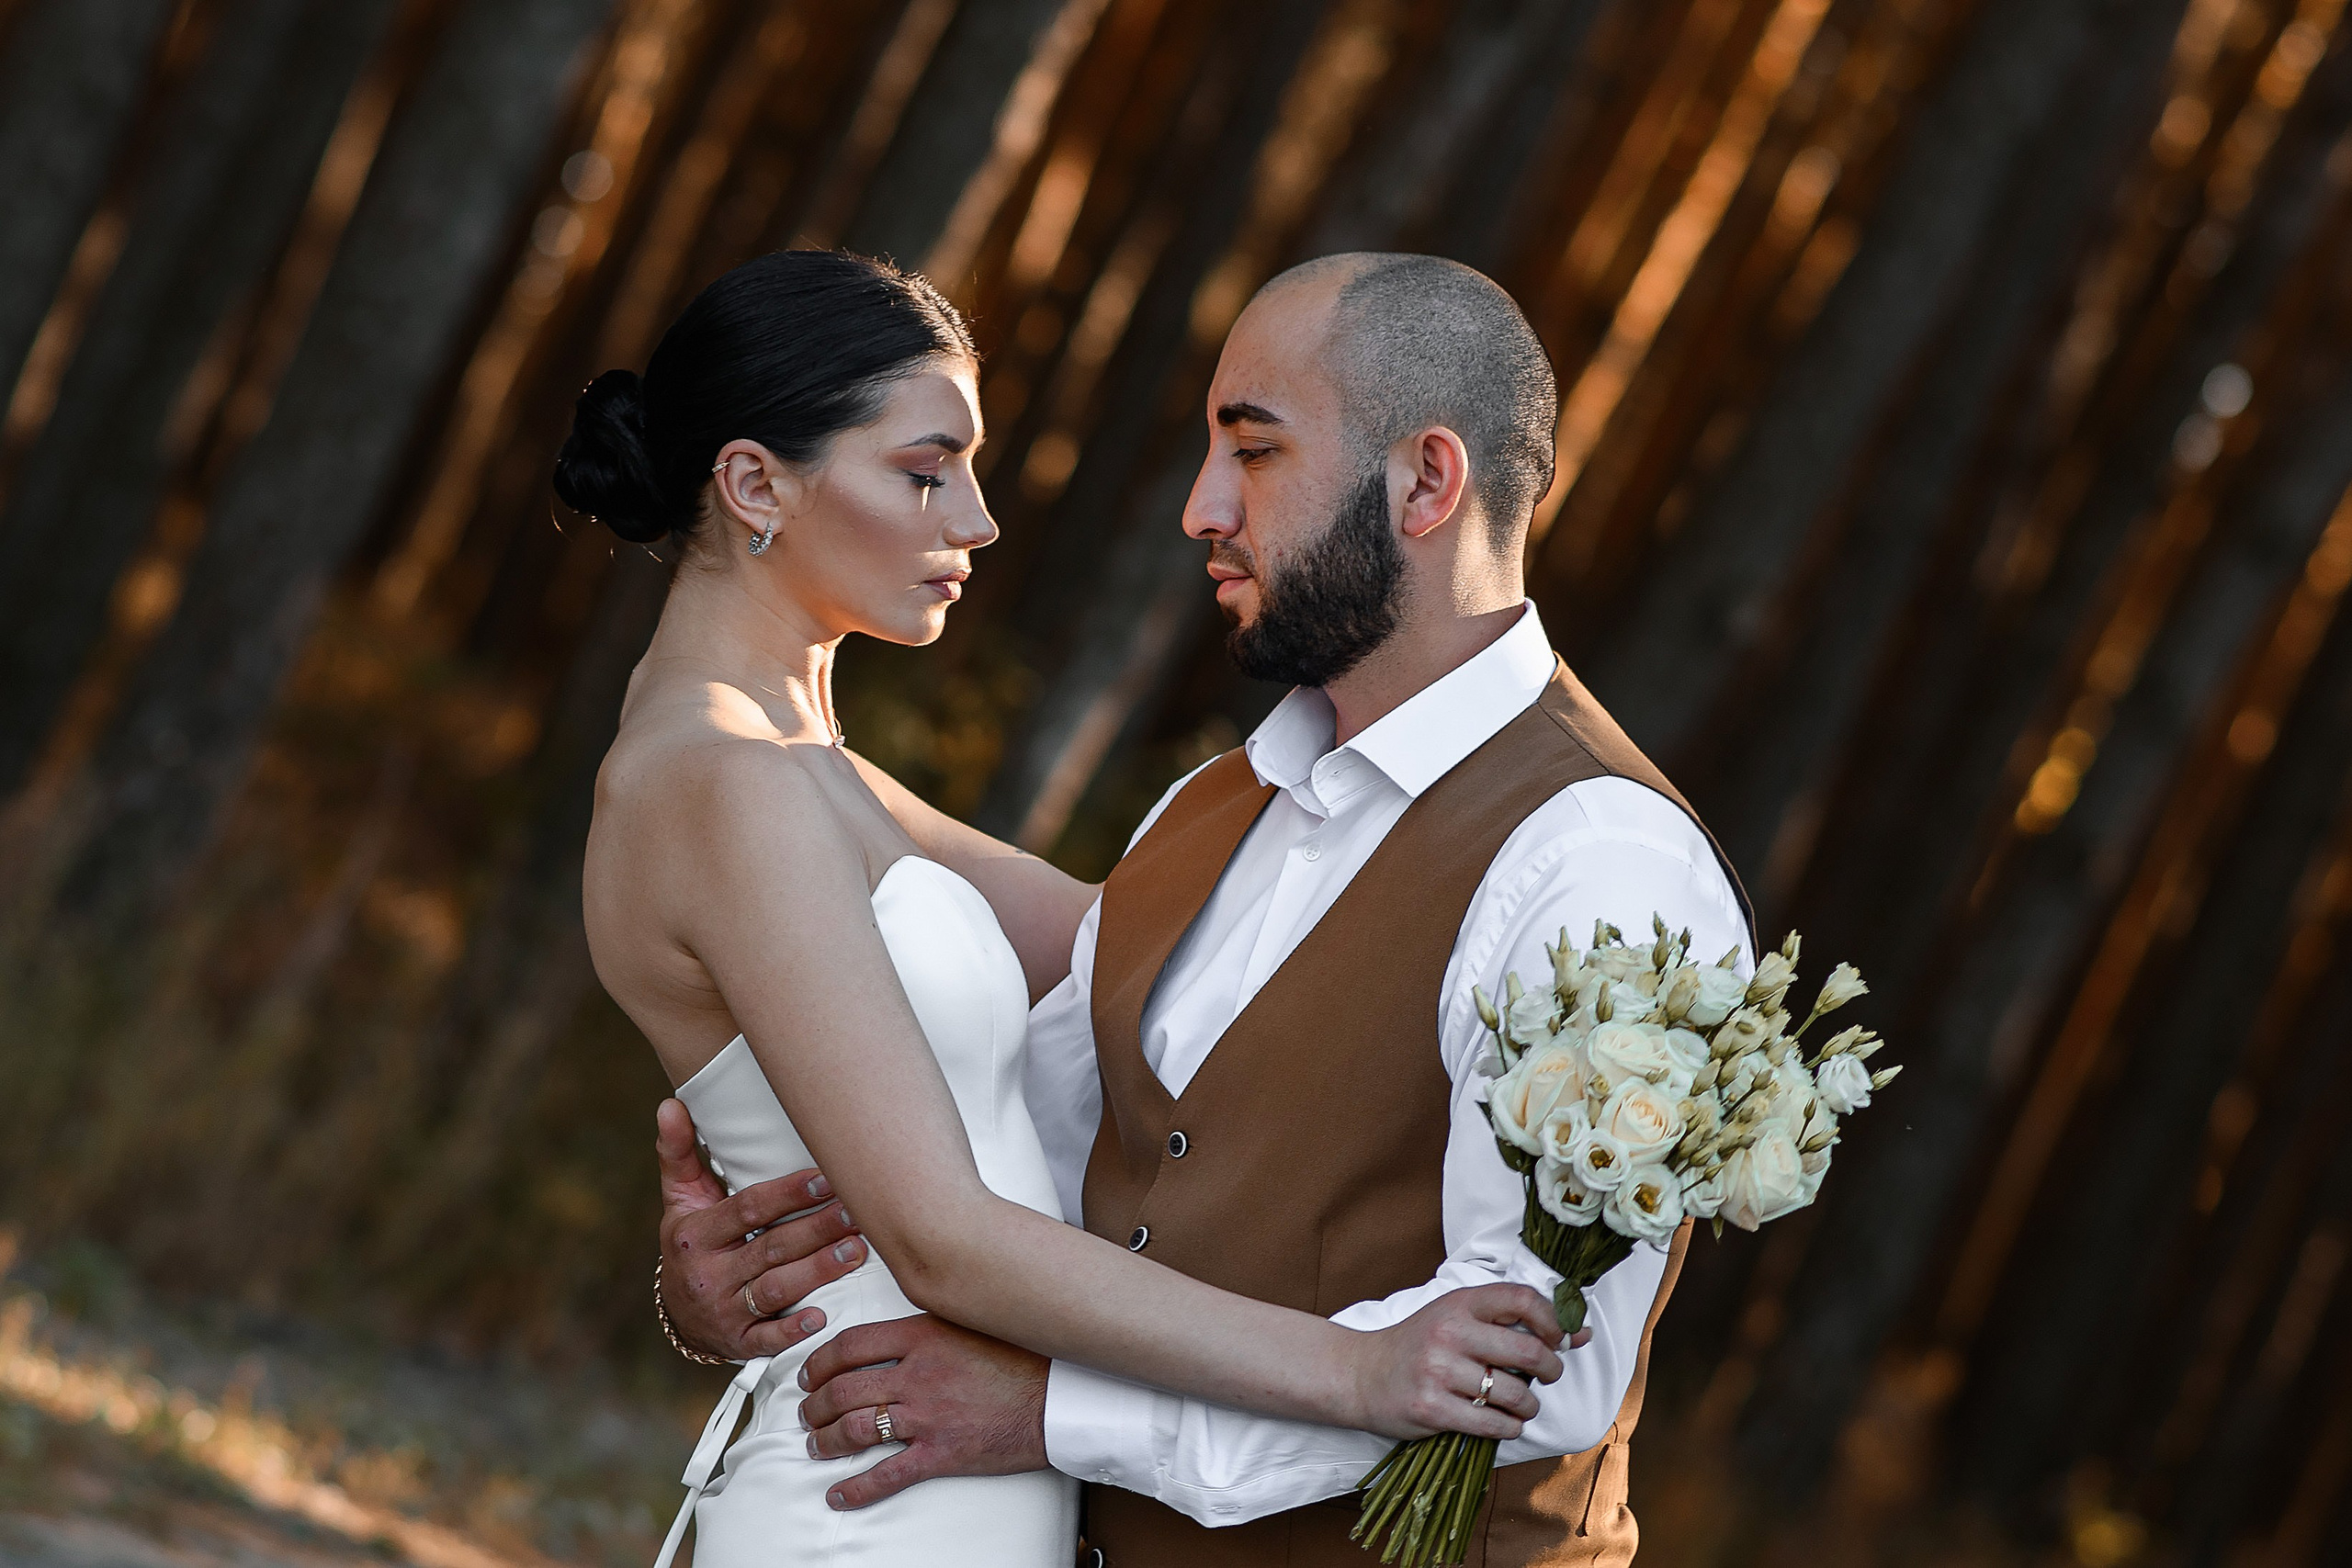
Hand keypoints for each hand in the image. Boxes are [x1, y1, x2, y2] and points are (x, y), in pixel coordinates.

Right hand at [657, 1097, 868, 1359]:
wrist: (679, 1314)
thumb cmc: (693, 1243)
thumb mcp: (681, 1200)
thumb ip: (680, 1153)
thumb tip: (671, 1104)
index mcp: (695, 1234)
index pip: (747, 1209)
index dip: (788, 1194)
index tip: (827, 1177)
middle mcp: (708, 1273)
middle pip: (770, 1248)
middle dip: (816, 1230)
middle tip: (858, 1212)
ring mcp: (723, 1311)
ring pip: (775, 1289)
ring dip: (817, 1272)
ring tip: (856, 1252)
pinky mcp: (739, 1342)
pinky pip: (767, 1339)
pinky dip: (793, 1331)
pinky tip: (823, 1318)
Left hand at [794, 1314, 1048, 1509]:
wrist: (1058, 1397)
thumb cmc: (1021, 1359)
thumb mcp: (970, 1325)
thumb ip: (929, 1328)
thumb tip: (895, 1335)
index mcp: (923, 1336)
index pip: (852, 1345)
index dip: (820, 1362)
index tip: (810, 1373)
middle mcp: (919, 1374)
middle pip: (844, 1389)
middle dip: (814, 1405)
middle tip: (807, 1413)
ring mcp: (928, 1415)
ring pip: (855, 1428)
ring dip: (826, 1441)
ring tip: (817, 1446)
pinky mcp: (941, 1453)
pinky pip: (887, 1474)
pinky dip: (855, 1489)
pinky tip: (839, 1495)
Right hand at [1351, 1284, 1566, 1441]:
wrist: (1361, 1374)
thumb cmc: (1419, 1344)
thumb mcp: (1459, 1319)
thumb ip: (1515, 1324)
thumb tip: (1582, 1334)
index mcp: (1460, 1303)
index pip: (1522, 1299)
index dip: (1553, 1321)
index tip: (1557, 1340)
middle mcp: (1450, 1333)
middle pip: (1527, 1353)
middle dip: (1551, 1370)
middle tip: (1548, 1377)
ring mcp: (1438, 1371)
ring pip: (1514, 1395)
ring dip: (1529, 1407)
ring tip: (1522, 1406)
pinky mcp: (1431, 1407)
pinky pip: (1491, 1424)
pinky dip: (1508, 1428)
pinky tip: (1504, 1423)